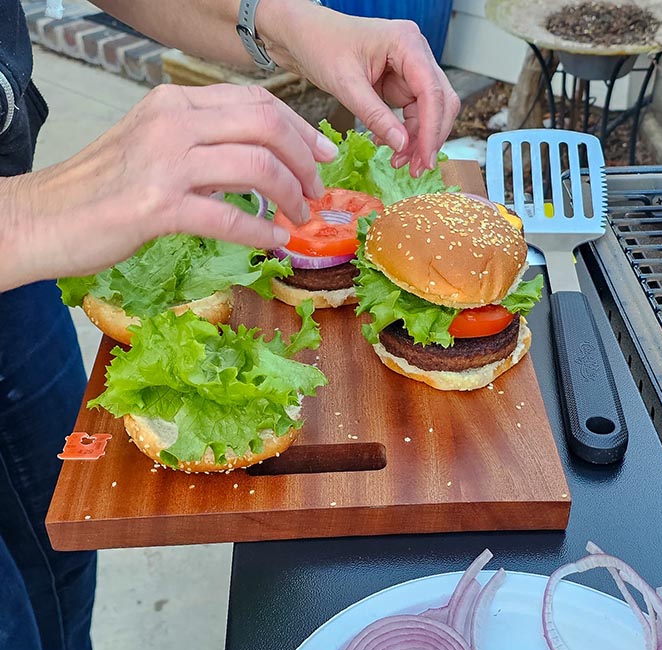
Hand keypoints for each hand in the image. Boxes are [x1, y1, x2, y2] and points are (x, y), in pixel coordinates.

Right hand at [0, 83, 335, 290]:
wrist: (42, 218)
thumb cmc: (102, 188)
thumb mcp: (154, 145)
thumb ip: (203, 143)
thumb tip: (264, 159)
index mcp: (174, 103)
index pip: (256, 101)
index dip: (300, 128)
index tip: (323, 153)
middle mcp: (171, 123)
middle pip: (266, 126)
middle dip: (304, 160)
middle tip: (316, 190)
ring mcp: (164, 163)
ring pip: (257, 166)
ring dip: (290, 195)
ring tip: (299, 216)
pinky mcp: (157, 207)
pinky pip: (229, 216)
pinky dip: (260, 230)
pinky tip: (273, 239)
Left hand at [262, 3, 459, 175]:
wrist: (302, 35)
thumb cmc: (319, 45)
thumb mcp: (345, 84)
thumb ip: (375, 115)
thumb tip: (402, 145)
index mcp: (407, 43)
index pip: (432, 92)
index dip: (432, 129)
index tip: (425, 158)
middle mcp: (416, 53)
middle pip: (440, 101)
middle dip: (430, 137)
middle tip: (416, 168)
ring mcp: (412, 68)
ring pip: (431, 110)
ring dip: (420, 138)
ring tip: (399, 162)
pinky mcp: (403, 81)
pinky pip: (415, 112)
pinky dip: (407, 132)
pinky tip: (391, 146)